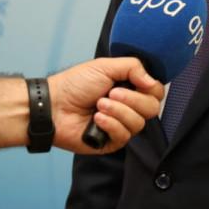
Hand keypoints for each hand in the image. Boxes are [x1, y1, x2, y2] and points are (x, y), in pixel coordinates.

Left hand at [49, 57, 164, 153]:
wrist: (53, 106)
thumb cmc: (75, 84)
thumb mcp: (104, 66)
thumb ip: (133, 67)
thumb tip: (151, 81)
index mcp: (129, 88)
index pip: (155, 93)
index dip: (150, 88)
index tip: (135, 82)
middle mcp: (128, 107)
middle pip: (152, 109)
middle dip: (132, 100)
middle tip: (110, 93)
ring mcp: (121, 125)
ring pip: (138, 123)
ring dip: (118, 112)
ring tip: (99, 105)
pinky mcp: (111, 142)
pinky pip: (124, 136)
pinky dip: (111, 124)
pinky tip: (96, 119)